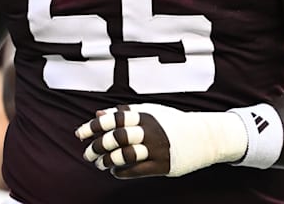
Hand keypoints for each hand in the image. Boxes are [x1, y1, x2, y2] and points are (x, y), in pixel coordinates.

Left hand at [74, 103, 245, 178]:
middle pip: (116, 137)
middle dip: (97, 146)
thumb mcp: (150, 112)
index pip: (113, 118)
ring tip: (99, 164)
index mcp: (145, 114)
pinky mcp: (163, 165)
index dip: (94, 126)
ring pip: (124, 156)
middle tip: (87, 154)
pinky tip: (115, 171)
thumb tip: (98, 113)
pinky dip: (120, 172)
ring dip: (107, 162)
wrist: (204, 137)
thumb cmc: (172, 123)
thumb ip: (124, 112)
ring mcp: (157, 148)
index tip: (80, 134)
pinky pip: (135, 171)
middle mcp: (150, 130)